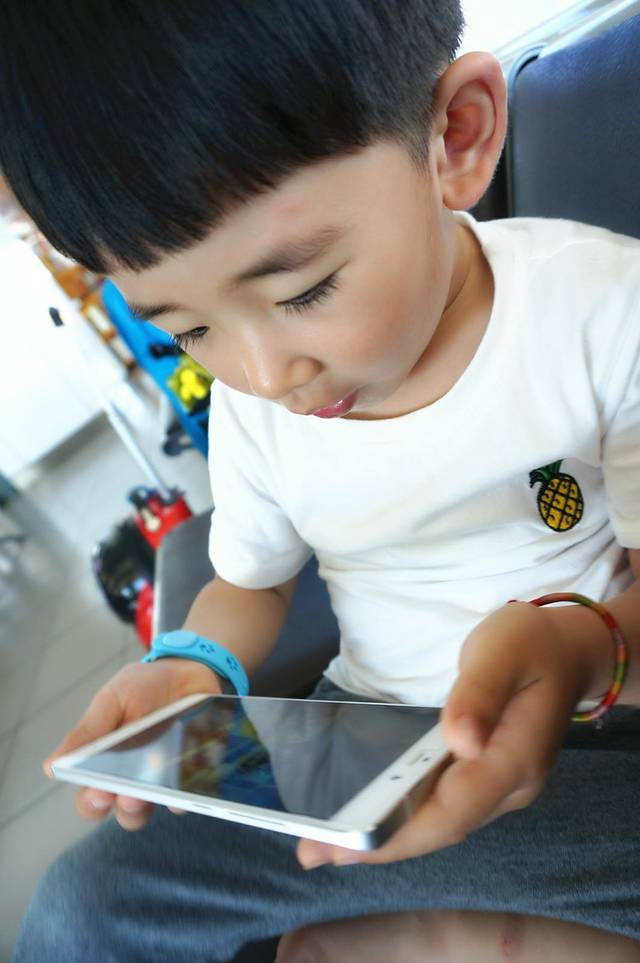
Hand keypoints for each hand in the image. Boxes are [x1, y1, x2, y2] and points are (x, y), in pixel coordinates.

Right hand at [44, 658, 221, 830]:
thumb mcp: (112, 701)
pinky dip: (190, 788)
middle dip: (126, 808)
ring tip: (160, 787)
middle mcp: (133, 780)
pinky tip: (190, 776)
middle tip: (130, 794)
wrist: (188, 670)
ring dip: (157, 802)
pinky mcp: (193, 773)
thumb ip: (88, 732)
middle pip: (126, 813)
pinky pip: (192, 791)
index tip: (99, 791)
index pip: (92, 800)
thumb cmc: (142, 688)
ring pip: (158, 807)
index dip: (93, 802)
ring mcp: (165, 779)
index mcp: (104, 766)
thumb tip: (50, 766)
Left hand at [297, 601, 583, 868]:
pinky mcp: (483, 777)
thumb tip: (458, 741)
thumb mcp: (503, 652)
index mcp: (514, 760)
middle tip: (313, 853)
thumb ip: (480, 694)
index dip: (399, 833)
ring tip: (326, 844)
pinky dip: (401, 813)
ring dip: (385, 834)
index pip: (451, 810)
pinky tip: (368, 815)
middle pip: (439, 826)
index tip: (347, 846)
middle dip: (379, 844)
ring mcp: (498, 786)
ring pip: (437, 821)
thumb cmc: (530, 644)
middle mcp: (508, 786)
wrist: (565, 649)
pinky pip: (438, 804)